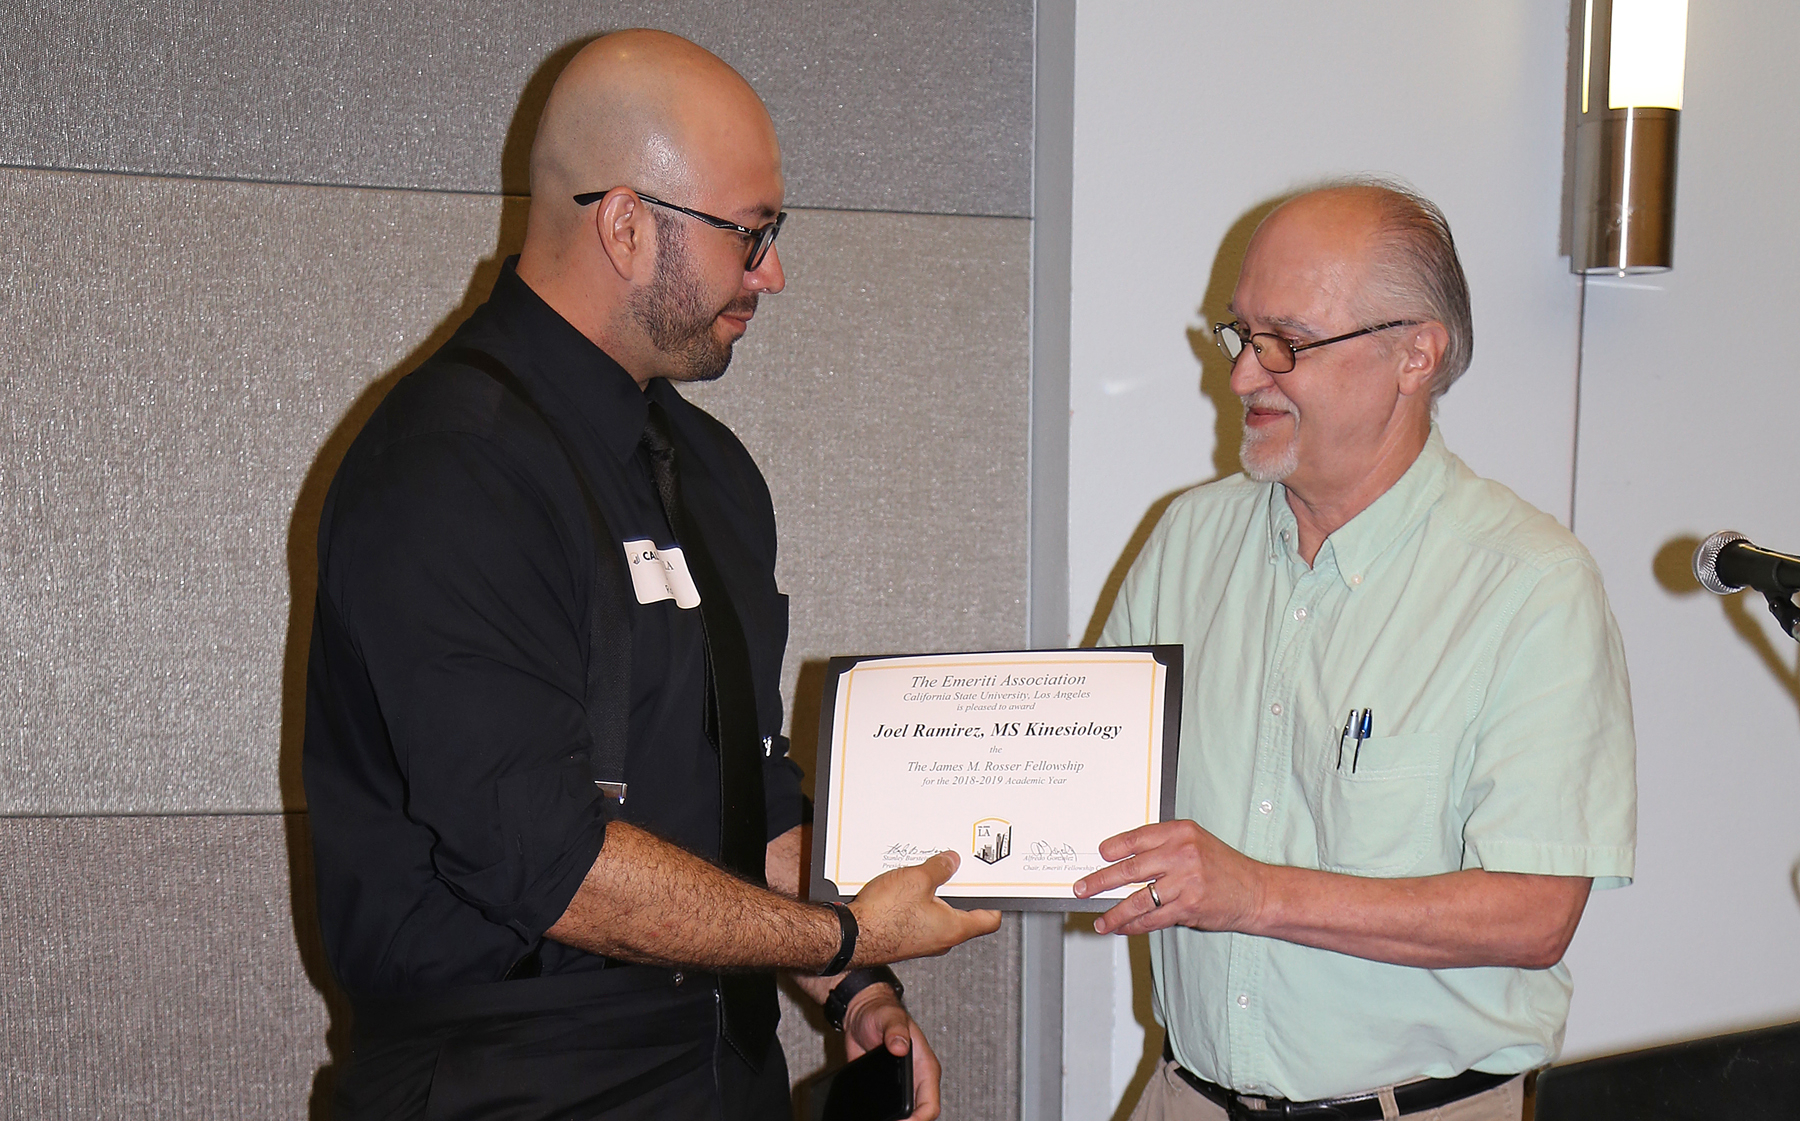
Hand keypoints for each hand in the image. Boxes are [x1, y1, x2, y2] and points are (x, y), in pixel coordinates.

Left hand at [842, 986, 941, 1120]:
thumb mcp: (889, 1017)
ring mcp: (900, 1086)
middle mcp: (915, 1080)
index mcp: (924, 1066)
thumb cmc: (882, 1012)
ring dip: (894, 1120)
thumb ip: (895, 1030)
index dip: (919, 1119)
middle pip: (917, 1114)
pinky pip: (886, 1109)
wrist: (861, 1013)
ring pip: (902, 1115)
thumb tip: (899, 1047)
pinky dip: (881, 1115)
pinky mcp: (884, 1089)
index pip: (930, 1104)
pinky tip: (870, 1117)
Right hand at [850, 851, 1002, 964]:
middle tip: (954, 871)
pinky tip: (904, 889)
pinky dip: (918, 903)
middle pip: (963, 913)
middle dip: (959, 890)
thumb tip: (950, 862)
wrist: (852, 935)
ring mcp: (923, 942)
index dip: (994, 900)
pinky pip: (920, 918)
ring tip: (923, 876)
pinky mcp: (905, 939)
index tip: (992, 886)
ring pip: (939, 915)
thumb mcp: (917, 878)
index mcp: (954, 928)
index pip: (989, 919)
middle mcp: (941, 939)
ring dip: (935, 895)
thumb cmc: (883, 917)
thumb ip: (939, 868)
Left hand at [1072, 820, 1265, 935]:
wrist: (1256, 891)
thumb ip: (1164, 847)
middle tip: (1082, 889)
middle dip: (1100, 881)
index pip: (1136, 838)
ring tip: (1100, 921)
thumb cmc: (1223, 867)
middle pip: (1130, 870)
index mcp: (1180, 832)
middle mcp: (1182, 854)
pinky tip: (1123, 928)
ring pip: (1138, 899)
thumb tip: (1124, 861)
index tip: (1098, 856)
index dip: (1113, 848)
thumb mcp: (1196, 843)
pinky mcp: (1188, 906)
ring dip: (1115, 913)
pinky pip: (1153, 918)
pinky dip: (1134, 925)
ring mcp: (1185, 881)